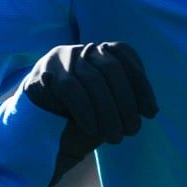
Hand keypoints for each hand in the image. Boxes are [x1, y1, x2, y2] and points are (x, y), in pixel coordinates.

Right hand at [22, 42, 158, 184]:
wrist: (35, 134)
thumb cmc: (77, 122)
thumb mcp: (107, 109)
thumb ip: (124, 100)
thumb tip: (150, 109)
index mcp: (99, 51)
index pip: (125, 55)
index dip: (141, 84)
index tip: (151, 113)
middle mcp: (81, 49)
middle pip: (112, 67)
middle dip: (127, 102)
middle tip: (132, 130)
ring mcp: (61, 58)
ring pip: (93, 80)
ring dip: (108, 112)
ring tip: (115, 137)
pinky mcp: (44, 74)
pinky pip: (72, 90)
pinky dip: (88, 112)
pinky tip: (95, 131)